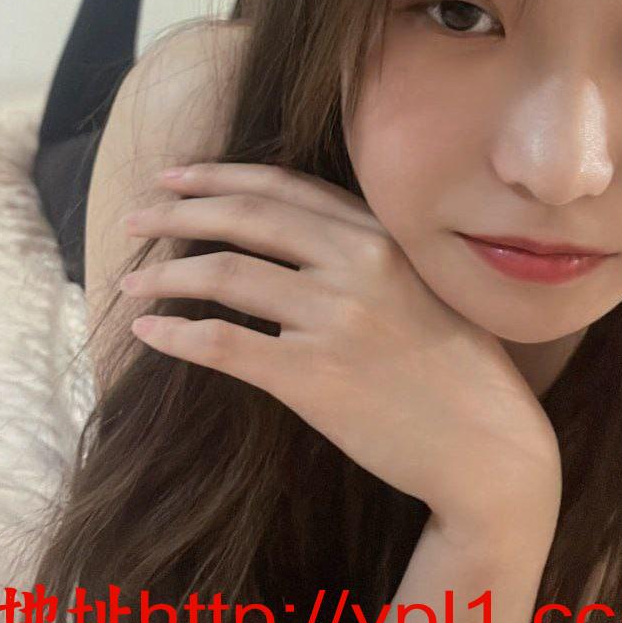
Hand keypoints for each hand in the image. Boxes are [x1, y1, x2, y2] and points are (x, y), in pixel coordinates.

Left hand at [120, 162, 561, 531]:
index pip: (282, 186)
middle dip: (179, 212)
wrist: (490, 446)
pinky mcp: (314, 377)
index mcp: (379, 233)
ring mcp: (334, 318)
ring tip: (131, 281)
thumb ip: (359, 250)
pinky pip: (227, 345)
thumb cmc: (456, 365)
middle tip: (135, 218)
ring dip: (167, 274)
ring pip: (226, 275)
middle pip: (244, 219)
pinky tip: (149, 331)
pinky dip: (178, 335)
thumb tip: (282, 233)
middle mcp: (355, 263)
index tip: (173, 176)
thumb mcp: (419, 281)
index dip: (219, 176)